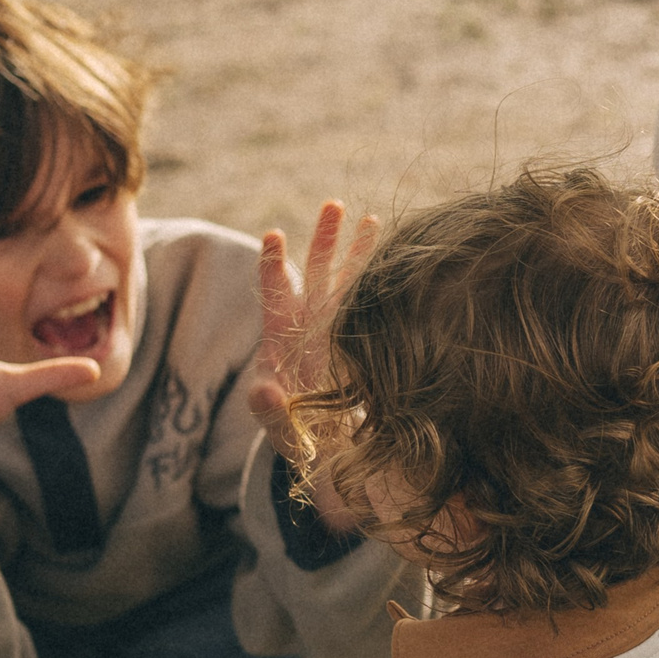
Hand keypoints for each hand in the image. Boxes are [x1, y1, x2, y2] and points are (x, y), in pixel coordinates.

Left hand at [243, 199, 380, 467]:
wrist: (330, 452)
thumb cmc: (298, 440)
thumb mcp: (280, 430)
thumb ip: (268, 412)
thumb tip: (260, 390)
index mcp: (283, 344)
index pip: (276, 298)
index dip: (275, 267)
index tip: (274, 234)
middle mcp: (310, 331)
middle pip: (316, 278)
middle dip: (324, 242)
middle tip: (333, 205)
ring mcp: (338, 335)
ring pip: (347, 286)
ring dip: (357, 254)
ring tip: (371, 220)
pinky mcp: (362, 343)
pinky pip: (371, 307)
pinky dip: (382, 283)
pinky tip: (398, 261)